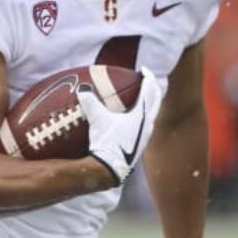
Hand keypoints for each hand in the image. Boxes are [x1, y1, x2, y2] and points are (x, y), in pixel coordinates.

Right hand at [77, 67, 162, 185]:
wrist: (110, 168)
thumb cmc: (107, 142)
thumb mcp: (97, 119)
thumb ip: (90, 102)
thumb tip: (81, 90)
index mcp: (142, 114)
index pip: (149, 90)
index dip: (148, 77)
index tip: (144, 70)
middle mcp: (149, 124)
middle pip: (156, 101)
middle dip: (153, 89)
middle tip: (147, 82)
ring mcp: (146, 136)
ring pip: (152, 114)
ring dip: (149, 104)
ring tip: (142, 99)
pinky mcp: (140, 145)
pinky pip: (145, 125)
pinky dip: (142, 117)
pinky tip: (132, 121)